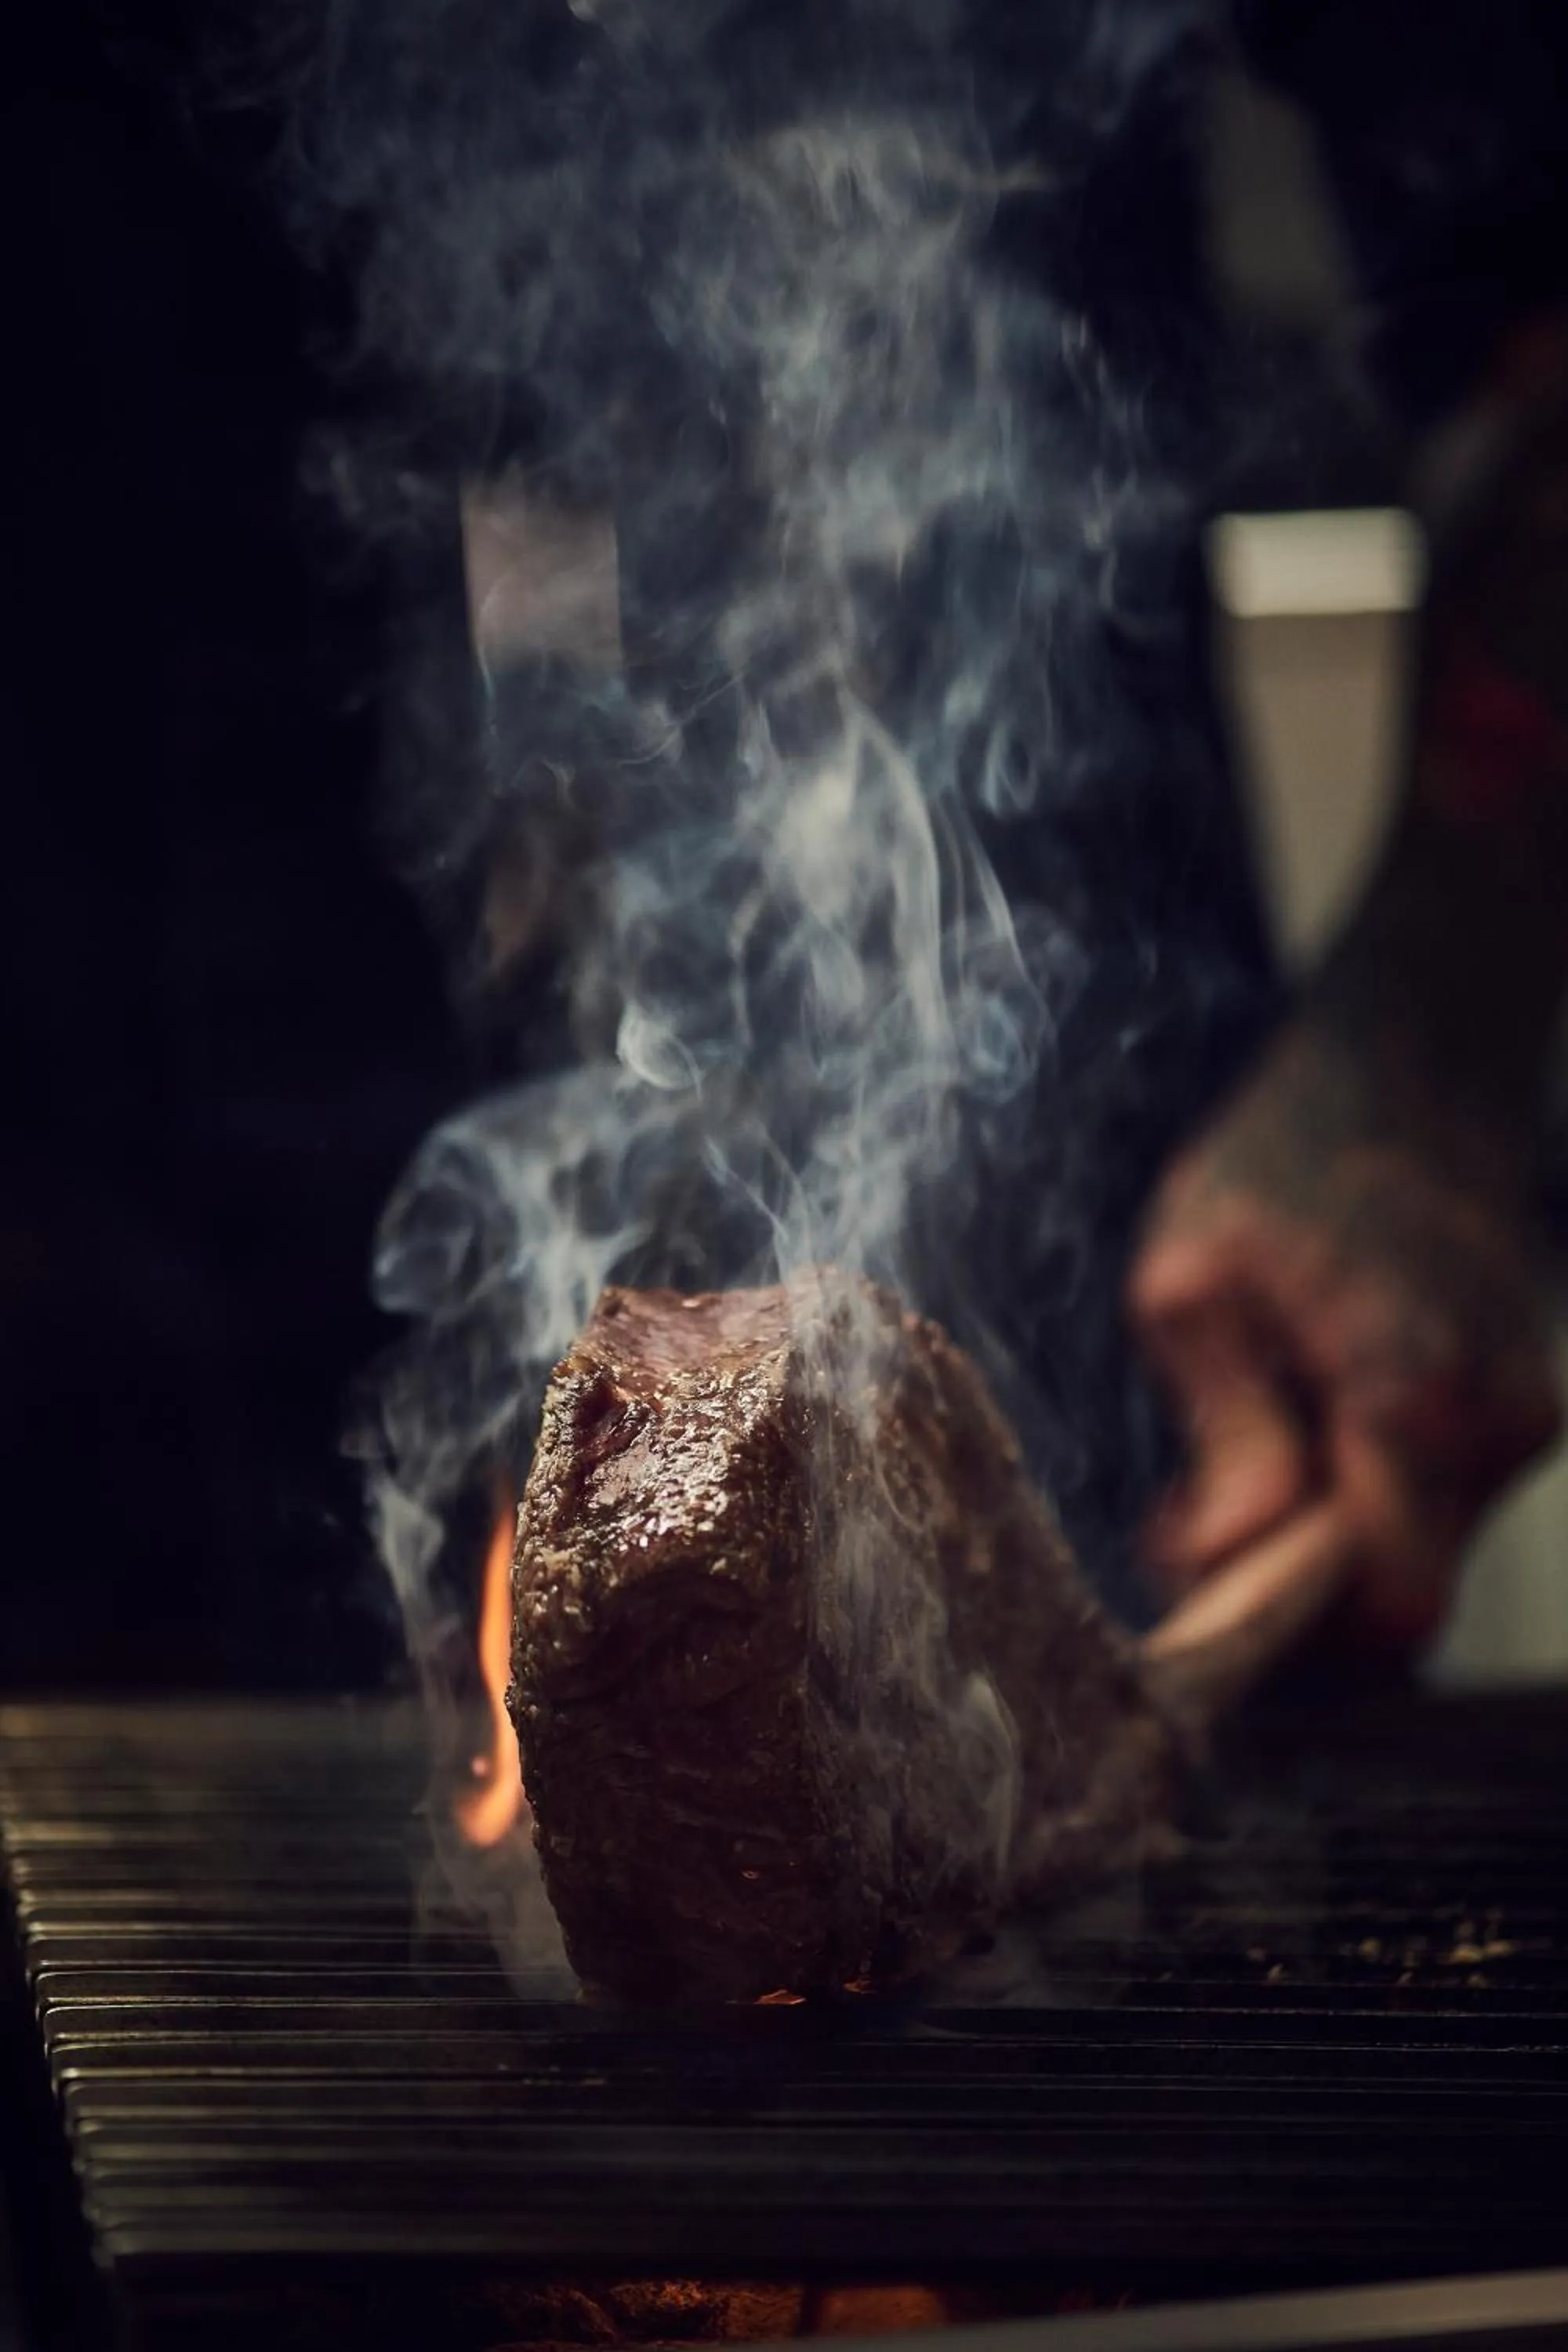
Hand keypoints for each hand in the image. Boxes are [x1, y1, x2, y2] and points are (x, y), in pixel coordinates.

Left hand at [1129, 1025, 1559, 1653]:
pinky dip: (1366, 1489)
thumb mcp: (1197, 1283)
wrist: (1411, 1070)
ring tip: (1238, 1448)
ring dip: (1325, 1532)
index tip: (1191, 1565)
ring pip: (1421, 1548)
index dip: (1287, 1619)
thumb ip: (1226, 1431)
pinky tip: (1300, 1416)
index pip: (1388, 1602)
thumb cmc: (1283, 1161)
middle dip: (1291, 1582)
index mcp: (1419, 1395)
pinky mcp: (1522, 1406)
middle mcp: (1500, 1422)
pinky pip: (1439, 1497)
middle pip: (1402, 1594)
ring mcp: (1526, 1416)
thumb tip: (1228, 1556)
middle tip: (1190, 1511)